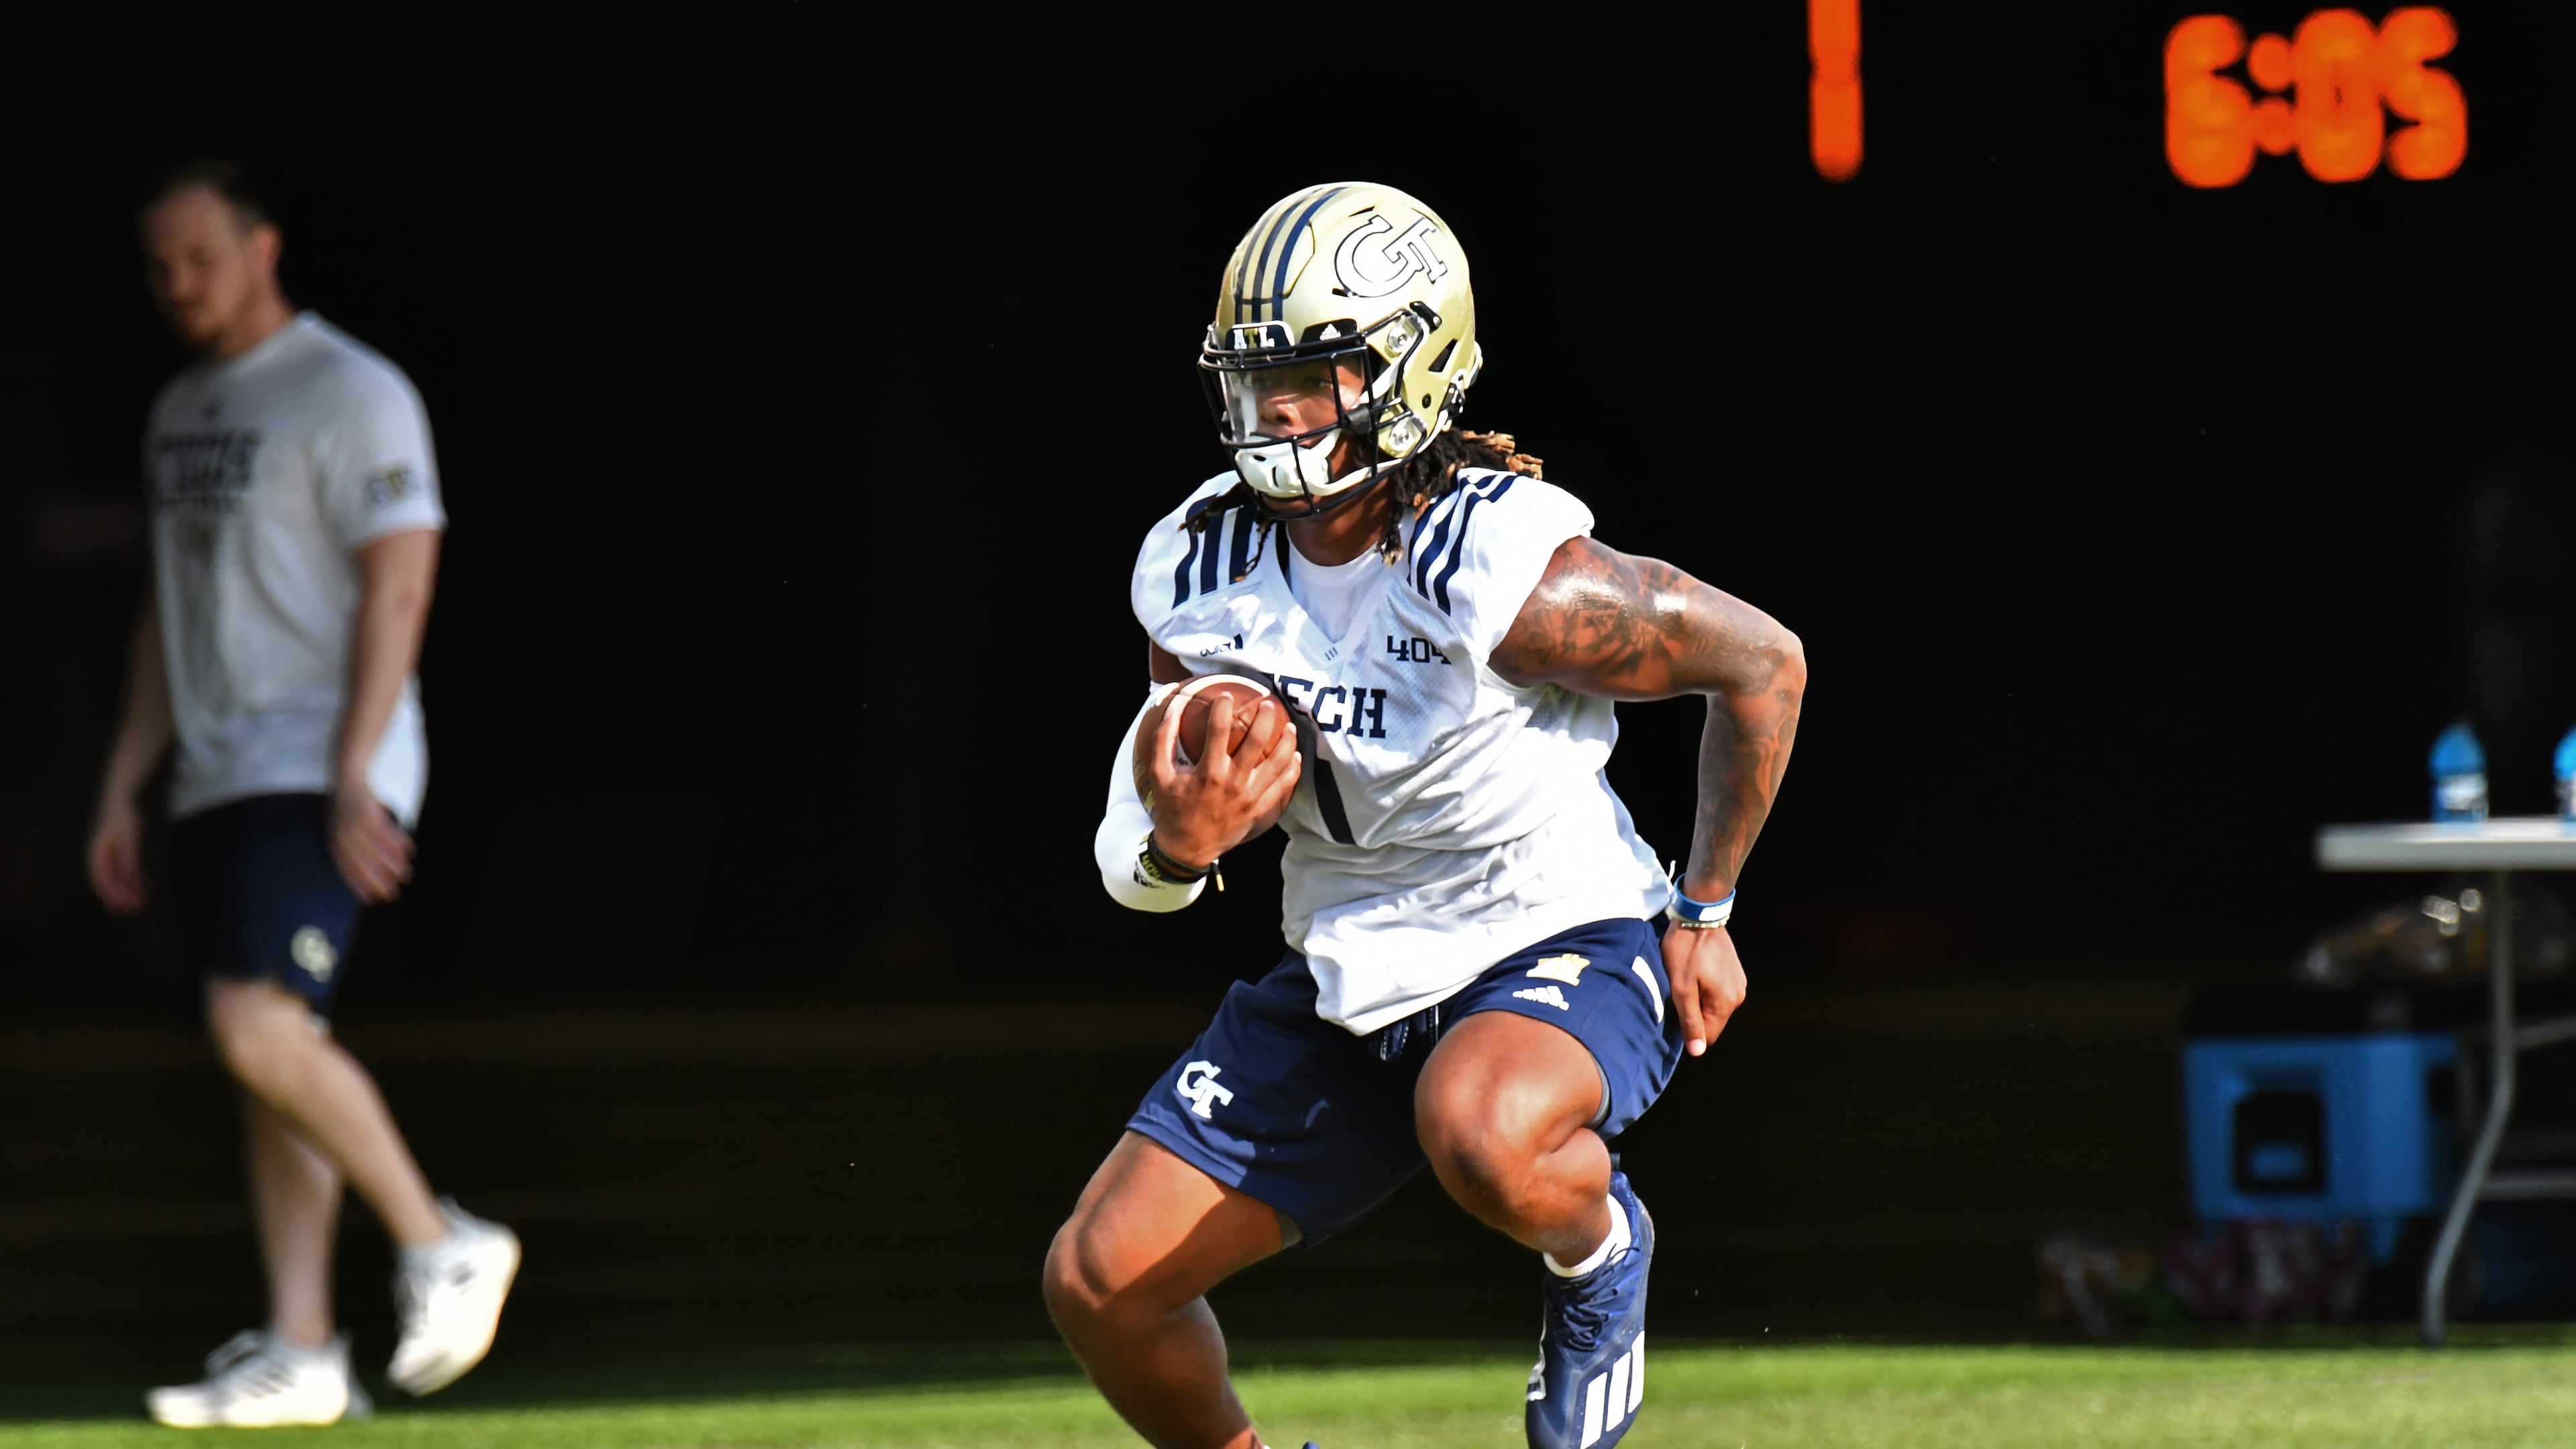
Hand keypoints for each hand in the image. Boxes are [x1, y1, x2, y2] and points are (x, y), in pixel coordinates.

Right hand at [87, 796, 147, 913]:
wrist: (120, 801)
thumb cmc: (123, 818)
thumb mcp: (129, 839)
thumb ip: (129, 859)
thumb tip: (130, 879)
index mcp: (98, 856)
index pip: (102, 881)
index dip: (112, 895)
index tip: (122, 908)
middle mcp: (101, 858)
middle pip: (110, 882)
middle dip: (122, 896)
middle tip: (135, 910)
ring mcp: (109, 856)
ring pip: (119, 877)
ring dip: (130, 889)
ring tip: (143, 902)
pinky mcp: (118, 852)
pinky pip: (126, 869)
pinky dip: (135, 878)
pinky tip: (146, 885)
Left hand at [330, 786, 413, 902]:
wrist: (347, 777)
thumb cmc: (350, 808)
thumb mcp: (347, 828)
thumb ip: (357, 847)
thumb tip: (374, 868)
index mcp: (336, 841)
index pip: (347, 868)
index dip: (358, 884)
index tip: (371, 899)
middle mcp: (342, 835)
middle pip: (361, 862)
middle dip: (376, 879)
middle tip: (392, 894)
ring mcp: (353, 823)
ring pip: (374, 849)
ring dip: (391, 863)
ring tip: (406, 874)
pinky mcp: (366, 812)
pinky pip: (383, 831)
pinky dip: (396, 842)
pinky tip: (409, 851)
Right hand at [1146, 691, 1300, 867]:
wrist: (1186, 848)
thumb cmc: (1172, 808)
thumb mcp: (1159, 774)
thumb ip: (1163, 739)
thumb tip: (1172, 706)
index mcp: (1207, 772)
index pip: (1218, 730)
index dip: (1223, 708)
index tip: (1226, 695)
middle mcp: (1231, 783)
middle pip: (1255, 742)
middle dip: (1264, 718)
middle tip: (1268, 704)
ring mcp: (1249, 797)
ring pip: (1277, 764)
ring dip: (1286, 742)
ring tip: (1290, 727)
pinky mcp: (1259, 809)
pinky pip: (1282, 787)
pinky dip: (1291, 770)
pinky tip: (1295, 756)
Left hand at [1661, 919, 1746, 1057]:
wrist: (1699, 915)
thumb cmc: (1686, 951)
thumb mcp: (1681, 988)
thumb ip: (1690, 1021)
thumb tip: (1697, 1052)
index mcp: (1726, 1003)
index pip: (1708, 1036)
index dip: (1689, 1028)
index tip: (1676, 1008)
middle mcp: (1738, 996)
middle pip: (1712, 1021)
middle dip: (1694, 1012)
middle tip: (1678, 990)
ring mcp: (1738, 983)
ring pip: (1713, 1005)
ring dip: (1698, 999)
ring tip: (1686, 979)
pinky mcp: (1734, 972)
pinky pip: (1717, 991)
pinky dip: (1704, 987)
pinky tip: (1694, 972)